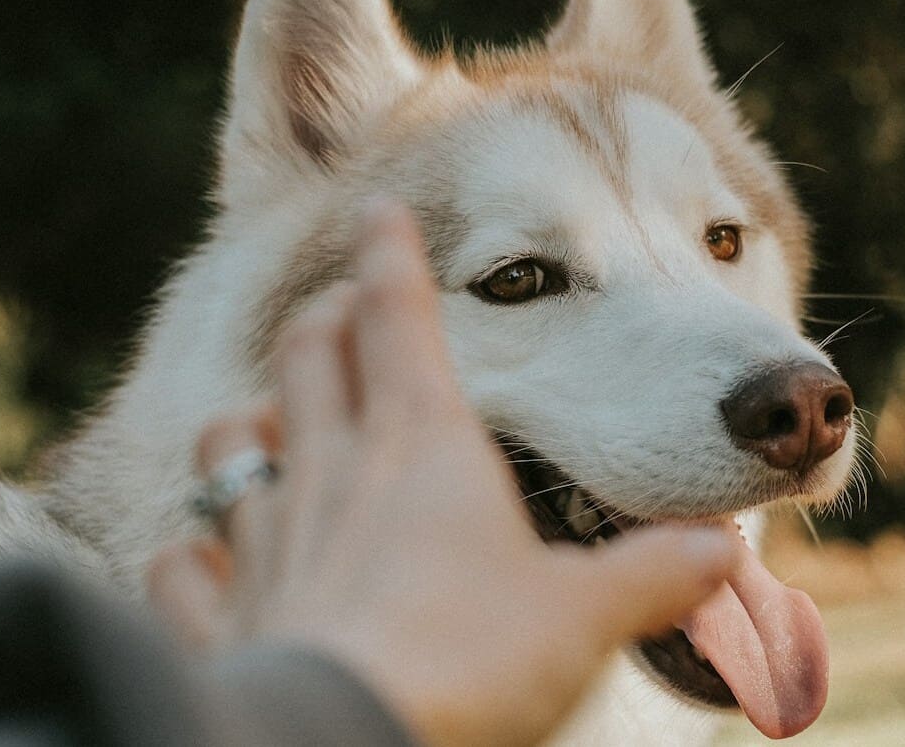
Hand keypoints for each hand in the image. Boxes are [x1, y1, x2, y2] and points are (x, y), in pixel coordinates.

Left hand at [147, 199, 740, 746]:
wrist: (340, 739)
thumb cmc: (469, 660)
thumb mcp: (585, 617)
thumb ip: (654, 575)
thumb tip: (721, 553)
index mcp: (425, 443)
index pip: (398, 317)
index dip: (390, 258)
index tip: (377, 210)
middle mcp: (334, 469)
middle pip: (309, 359)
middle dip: (323, 320)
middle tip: (335, 306)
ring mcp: (266, 537)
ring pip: (229, 444)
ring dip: (247, 422)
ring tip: (263, 422)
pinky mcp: (219, 613)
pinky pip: (182, 563)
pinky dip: (189, 556)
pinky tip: (196, 558)